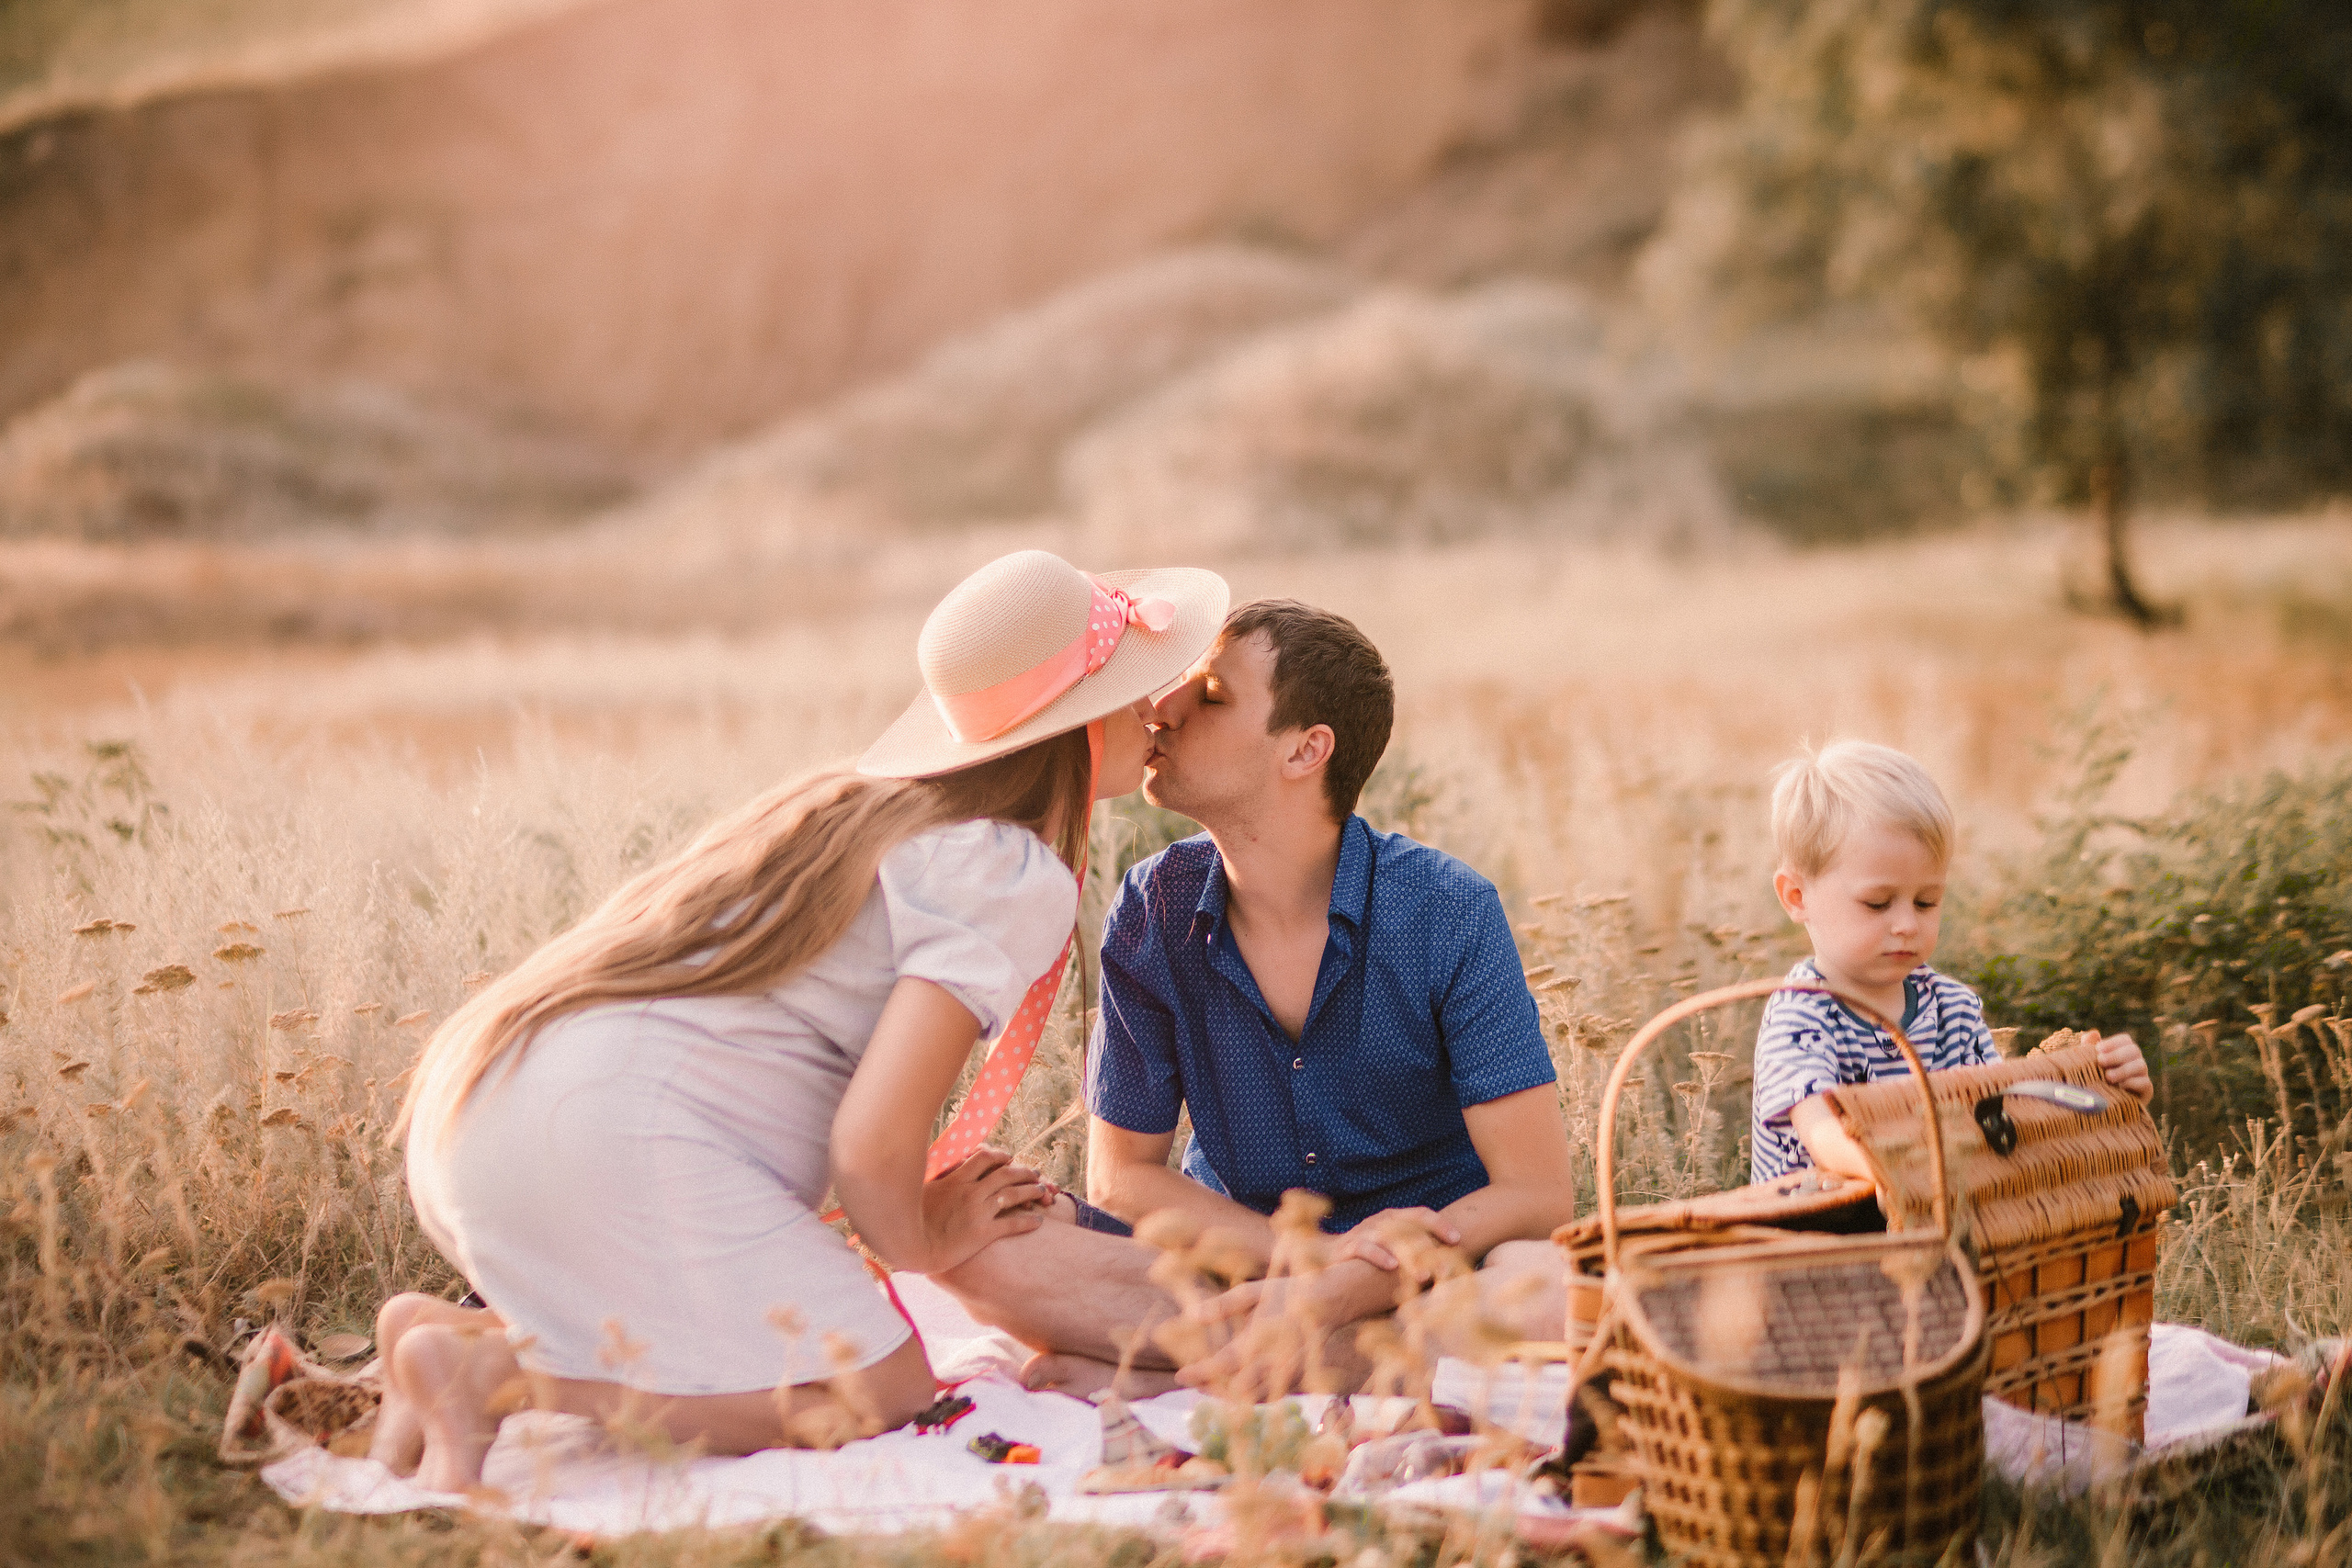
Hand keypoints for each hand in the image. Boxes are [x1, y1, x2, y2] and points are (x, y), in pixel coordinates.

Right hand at [918, 1147, 1050, 1273]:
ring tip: (1042, 1191)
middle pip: (1005, 1173)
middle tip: (1034, 1173)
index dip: (1000, 1155)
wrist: (911, 1248)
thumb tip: (936, 1169)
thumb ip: (934, 1179)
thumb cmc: (908, 1221)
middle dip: (1023, 1171)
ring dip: (1031, 1190)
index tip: (1008, 1158)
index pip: (984, 1157)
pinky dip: (1029, 1221)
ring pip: (1013, 1194)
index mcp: (955, 1179)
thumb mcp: (920, 1191)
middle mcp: (971, 1192)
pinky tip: (1039, 1222)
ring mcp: (978, 1212)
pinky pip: (1013, 1223)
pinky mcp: (983, 1233)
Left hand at [1173, 1263, 1386, 1391]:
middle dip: (1209, 1388)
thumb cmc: (1287, 1293)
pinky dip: (1248, 1398)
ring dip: (1227, 1396)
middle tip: (1191, 1381)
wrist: (1330, 1302)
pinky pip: (1267, 1397)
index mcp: (1261, 1337)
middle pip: (1234, 1388)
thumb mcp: (1253, 1292)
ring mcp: (1286, 1374)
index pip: (1223, 1364)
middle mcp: (1274, 1361)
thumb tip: (1190, 1316)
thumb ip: (1222, 1306)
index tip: (1180, 1375)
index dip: (1200, 1373)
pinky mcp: (1294, 1380)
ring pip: (1251, 1398)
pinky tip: (1234, 1389)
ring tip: (1207, 1387)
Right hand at [1332, 1207, 1460, 1275]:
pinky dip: (1379, 1256)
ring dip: (1409, 1256)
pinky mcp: (1347, 1247)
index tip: (1457, 1241)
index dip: (1440, 1224)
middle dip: (1429, 1247)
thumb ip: (1416, 1251)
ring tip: (1423, 1276)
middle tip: (1445, 1269)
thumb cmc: (1370, 1258)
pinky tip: (1392, 1267)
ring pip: (1389, 1237)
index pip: (1420, 1214)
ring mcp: (1363, 1232)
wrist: (1327, 1259)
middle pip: (1408, 1227)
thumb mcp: (1394, 1249)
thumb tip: (1450, 1265)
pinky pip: (1364, 1248)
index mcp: (1394, 1218)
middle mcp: (1380, 1221)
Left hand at [2094, 1032, 2153, 1103]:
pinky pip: (2145, 1083)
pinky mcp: (2146, 1091)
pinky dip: (2132, 1083)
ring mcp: (2143, 1075)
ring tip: (2108, 1077)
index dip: (2112, 1042)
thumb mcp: (2089, 1062)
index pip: (2125, 1040)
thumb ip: (2089, 1047)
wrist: (2104, 1104)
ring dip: (2123, 1070)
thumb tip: (2093, 1033)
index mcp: (2123, 1050)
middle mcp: (2136, 1060)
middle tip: (2100, 1061)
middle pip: (2134, 1050)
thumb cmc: (2095, 1077)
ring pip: (2141, 1065)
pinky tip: (2120, 1086)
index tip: (2098, 1049)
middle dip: (2116, 1055)